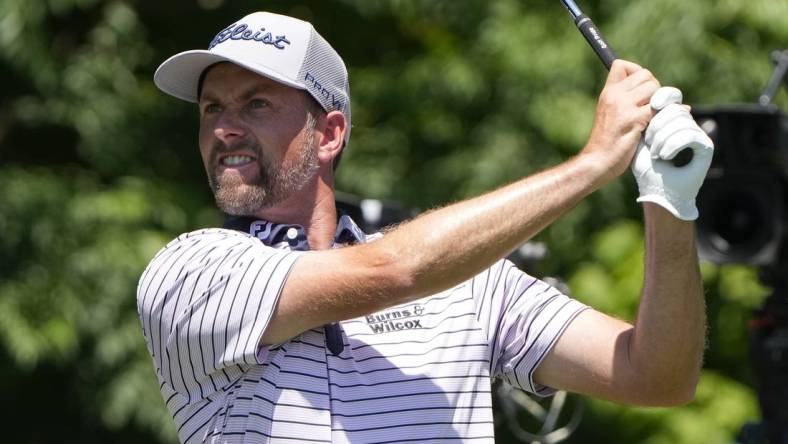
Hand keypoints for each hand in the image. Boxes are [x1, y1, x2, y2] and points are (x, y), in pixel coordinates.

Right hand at [583, 60, 660, 181]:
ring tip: (652, 117)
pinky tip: (654, 126)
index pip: (622, 65)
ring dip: (660, 102)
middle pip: (645, 74)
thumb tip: (660, 93)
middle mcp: (614, 95)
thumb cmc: (607, 142)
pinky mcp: (634, 119)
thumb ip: (627, 100)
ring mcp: (623, 106)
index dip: (637, 72)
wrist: (597, 161)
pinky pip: (658, 107)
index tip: (640, 90)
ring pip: (654, 88)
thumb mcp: (610, 114)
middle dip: (654, 88)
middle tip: (650, 107)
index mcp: (607, 92)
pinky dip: (662, 115)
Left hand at [631, 87, 713, 219]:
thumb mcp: (640, 139)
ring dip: (664, 137)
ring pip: (682, 119)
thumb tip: (652, 97)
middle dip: (658, 123)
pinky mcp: (705, 146)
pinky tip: (665, 156)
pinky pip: (690, 134)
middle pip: (675, 108)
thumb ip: (643, 118)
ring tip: (656, 154)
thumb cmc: (645, 168)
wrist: (656, 192)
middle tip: (649, 142)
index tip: (649, 107)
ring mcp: (697, 134)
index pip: (671, 98)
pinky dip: (674, 145)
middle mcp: (686, 124)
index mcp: (672, 121)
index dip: (662, 97)